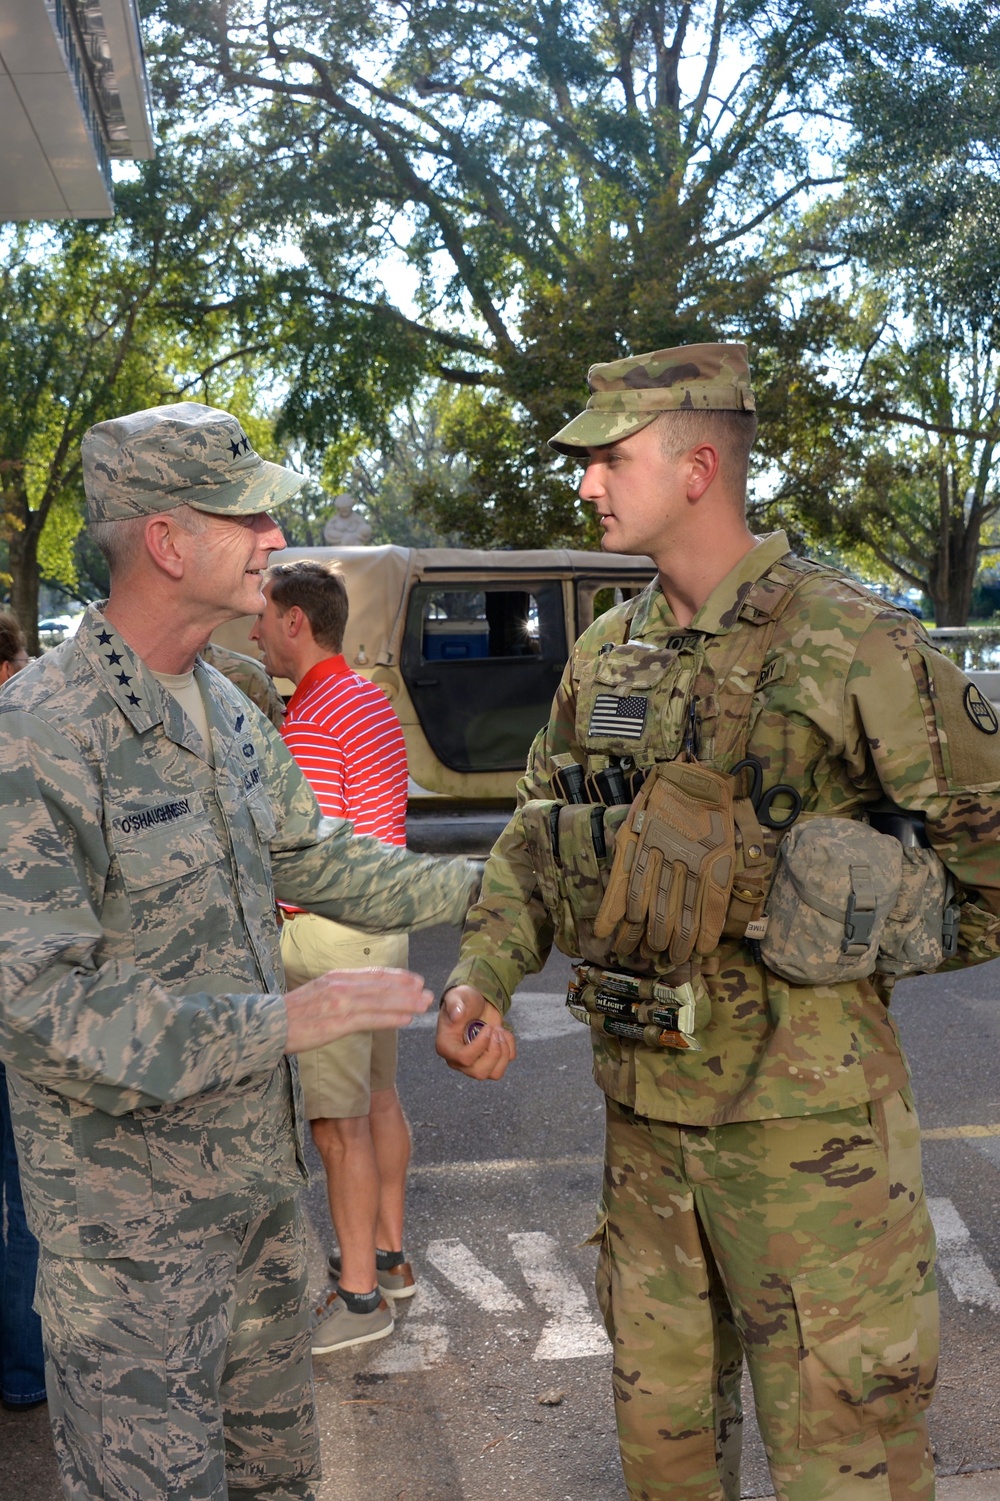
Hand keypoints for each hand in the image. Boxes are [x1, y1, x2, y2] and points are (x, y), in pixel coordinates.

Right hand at [284, 967, 432, 1054]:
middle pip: (381, 985)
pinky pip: (370, 1018)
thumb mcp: (317, 992)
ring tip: (423, 1005)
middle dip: (407, 989)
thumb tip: (360, 995)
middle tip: (428, 992)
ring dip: (405, 1002)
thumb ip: (339, 991)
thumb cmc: (291, 1014)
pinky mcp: (337, 1022)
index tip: (414, 979)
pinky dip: (390, 1017)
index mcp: (336, 977)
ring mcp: (339, 1003)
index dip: (397, 976)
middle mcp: (340, 985)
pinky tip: (406, 1018)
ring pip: (380, 1000)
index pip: (373, 974)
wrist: (268, 1024)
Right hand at [435, 985, 515, 1079]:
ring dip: (503, 1051)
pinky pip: (505, 1064)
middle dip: (494, 1052)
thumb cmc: (464, 1001)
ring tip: (500, 1031)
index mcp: (446, 1047)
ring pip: (494, 1074)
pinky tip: (503, 1032)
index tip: (488, 1028)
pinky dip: (510, 1047)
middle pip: (479, 1072)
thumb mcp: (458, 997)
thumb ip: (455, 1004)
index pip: (463, 1058)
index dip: (480, 1045)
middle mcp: (458, 1060)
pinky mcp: (490, 1061)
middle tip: (495, 1030)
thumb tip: (456, 1014)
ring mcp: (475, 1063)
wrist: (477, 1004)